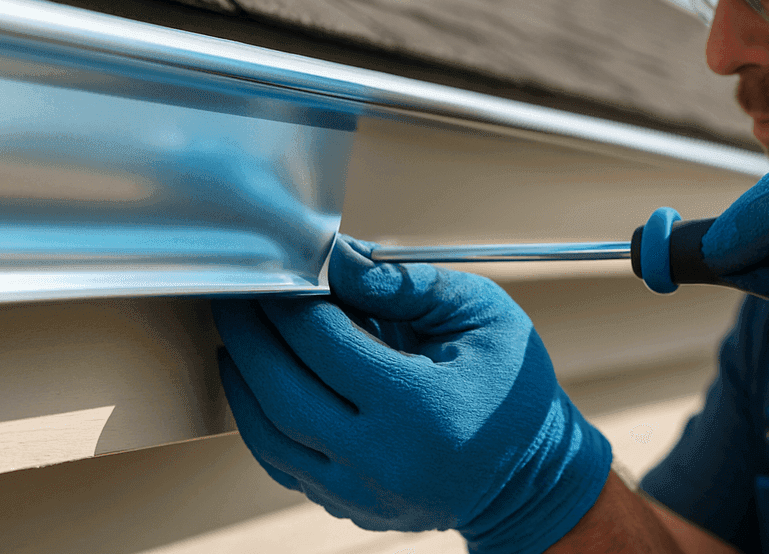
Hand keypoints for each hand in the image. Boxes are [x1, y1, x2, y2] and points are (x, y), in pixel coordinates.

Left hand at [212, 236, 611, 551]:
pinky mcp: (352, 507)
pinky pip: (285, 466)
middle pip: (283, 392)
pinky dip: (262, 423)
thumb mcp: (482, 315)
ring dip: (243, 382)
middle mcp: (383, 459)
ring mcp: (363, 493)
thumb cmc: (513, 389)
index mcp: (420, 406)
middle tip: (237, 296)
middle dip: (250, 336)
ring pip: (270, 438)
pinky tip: (259, 386)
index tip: (280, 270)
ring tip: (237, 337)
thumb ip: (407, 284)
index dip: (291, 302)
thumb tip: (339, 261)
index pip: (325, 344)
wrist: (531, 474)